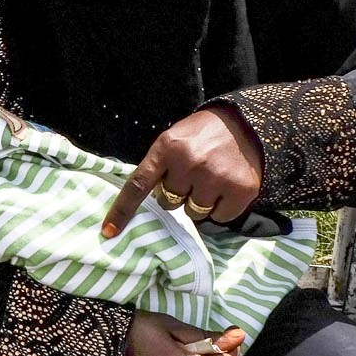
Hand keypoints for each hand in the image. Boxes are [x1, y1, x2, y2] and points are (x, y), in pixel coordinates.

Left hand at [102, 106, 262, 236]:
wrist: (246, 124)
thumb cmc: (202, 134)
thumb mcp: (172, 140)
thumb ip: (159, 166)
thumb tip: (145, 200)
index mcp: (167, 148)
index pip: (138, 185)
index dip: (122, 210)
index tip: (109, 232)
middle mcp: (190, 163)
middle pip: (168, 202)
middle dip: (177, 194)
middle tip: (191, 175)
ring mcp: (215, 177)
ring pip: (193, 212)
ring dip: (198, 202)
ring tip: (209, 180)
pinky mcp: (240, 190)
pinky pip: (219, 217)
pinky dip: (220, 208)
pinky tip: (225, 187)